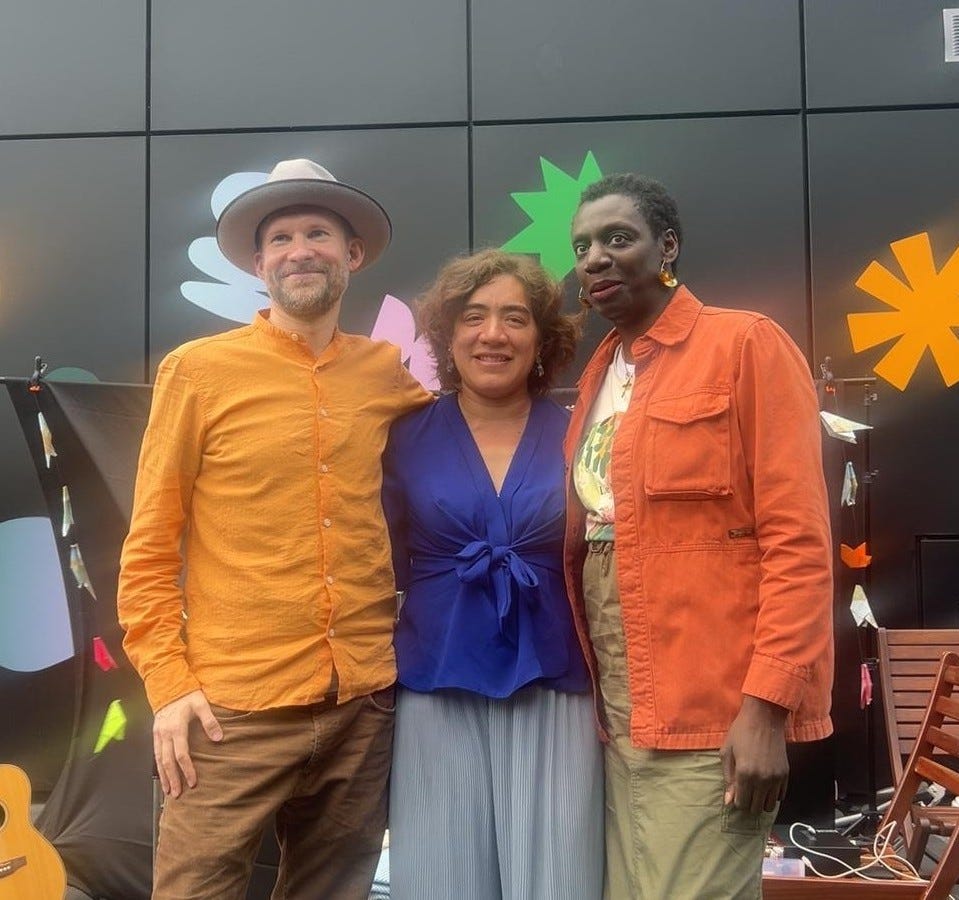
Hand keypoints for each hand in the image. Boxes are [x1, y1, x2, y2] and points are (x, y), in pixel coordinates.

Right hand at [153, 689, 221, 797]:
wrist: (168, 684)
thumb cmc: (187, 694)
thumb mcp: (202, 703)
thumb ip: (210, 721)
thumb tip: (218, 738)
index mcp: (176, 727)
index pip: (181, 754)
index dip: (187, 770)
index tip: (193, 782)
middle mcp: (164, 733)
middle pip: (168, 761)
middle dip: (173, 778)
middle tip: (178, 794)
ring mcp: (158, 734)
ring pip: (159, 760)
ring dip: (164, 776)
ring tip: (169, 791)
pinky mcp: (155, 733)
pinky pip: (155, 754)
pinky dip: (158, 767)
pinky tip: (162, 775)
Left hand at [720, 695, 788, 814]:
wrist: (764, 718)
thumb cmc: (740, 732)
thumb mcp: (727, 752)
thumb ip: (728, 778)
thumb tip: (729, 801)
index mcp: (744, 774)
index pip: (741, 803)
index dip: (737, 801)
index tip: (735, 794)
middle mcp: (762, 779)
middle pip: (756, 808)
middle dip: (749, 804)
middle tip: (745, 793)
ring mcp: (776, 778)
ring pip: (770, 806)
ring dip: (761, 802)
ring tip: (755, 791)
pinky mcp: (785, 774)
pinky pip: (780, 796)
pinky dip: (772, 795)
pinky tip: (766, 785)